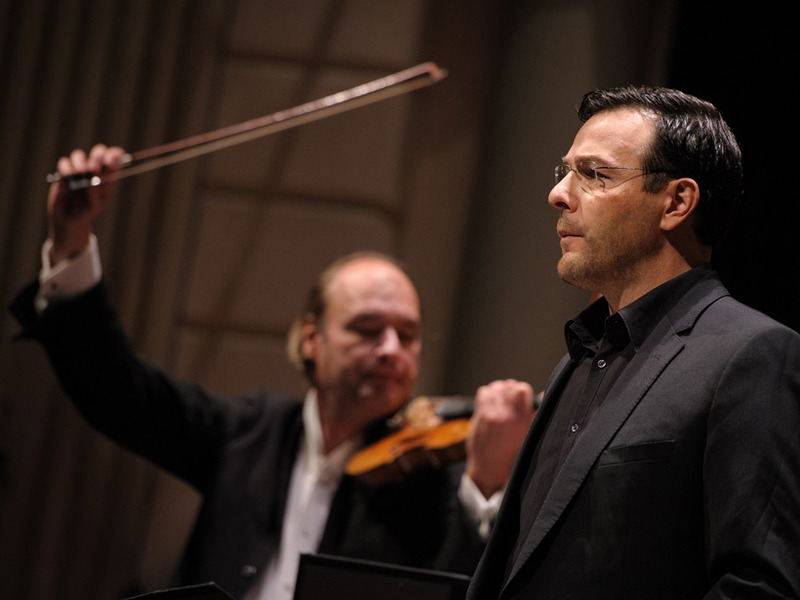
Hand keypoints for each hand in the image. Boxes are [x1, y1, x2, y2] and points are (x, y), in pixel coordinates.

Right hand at [47, 144, 126, 265]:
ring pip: (79, 155)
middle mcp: (94, 170)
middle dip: (97, 157)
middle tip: (94, 169)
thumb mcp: (94, 206)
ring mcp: (78, 170)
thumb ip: (95, 193)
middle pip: (98, 152)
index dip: (114, 156)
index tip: (109, 162)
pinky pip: (64, 162)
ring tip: (80, 173)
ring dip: (80, 161)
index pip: (115, 158)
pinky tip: (67, 176)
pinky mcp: (64, 172)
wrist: (68, 219)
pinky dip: (66, 167)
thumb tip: (91, 178)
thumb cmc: (86, 212)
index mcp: (108, 176)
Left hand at [466, 379, 536, 497]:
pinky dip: (487, 394)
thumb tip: (542, 394)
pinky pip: (484, 392)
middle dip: (510, 389)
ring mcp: (492, 414)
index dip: (521, 390)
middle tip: (508, 398)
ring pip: (496, 387)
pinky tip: (489, 404)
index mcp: (522, 420)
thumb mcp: (526, 433)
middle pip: (510, 385)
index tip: (519, 396)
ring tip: (499, 400)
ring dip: (498, 390)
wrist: (489, 464)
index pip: (523, 390)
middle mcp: (508, 415)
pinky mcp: (481, 415)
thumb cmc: (509, 450)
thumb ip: (533, 413)